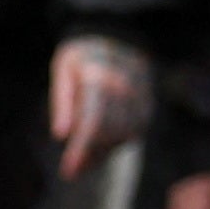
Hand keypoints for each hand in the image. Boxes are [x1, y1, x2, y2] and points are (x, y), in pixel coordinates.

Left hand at [47, 36, 151, 175]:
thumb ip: (62, 100)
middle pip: (109, 133)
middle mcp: (126, 86)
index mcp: (101, 75)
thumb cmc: (83, 56)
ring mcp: (141, 97)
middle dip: (89, 155)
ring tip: (81, 160)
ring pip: (122, 136)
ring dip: (101, 152)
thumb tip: (61, 135)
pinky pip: (132, 133)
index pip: (94, 121)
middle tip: (70, 171)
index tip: (68, 170)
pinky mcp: (147, 107)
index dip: (81, 148)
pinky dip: (113, 144)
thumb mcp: (64, 69)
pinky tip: (96, 148)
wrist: (118, 37)